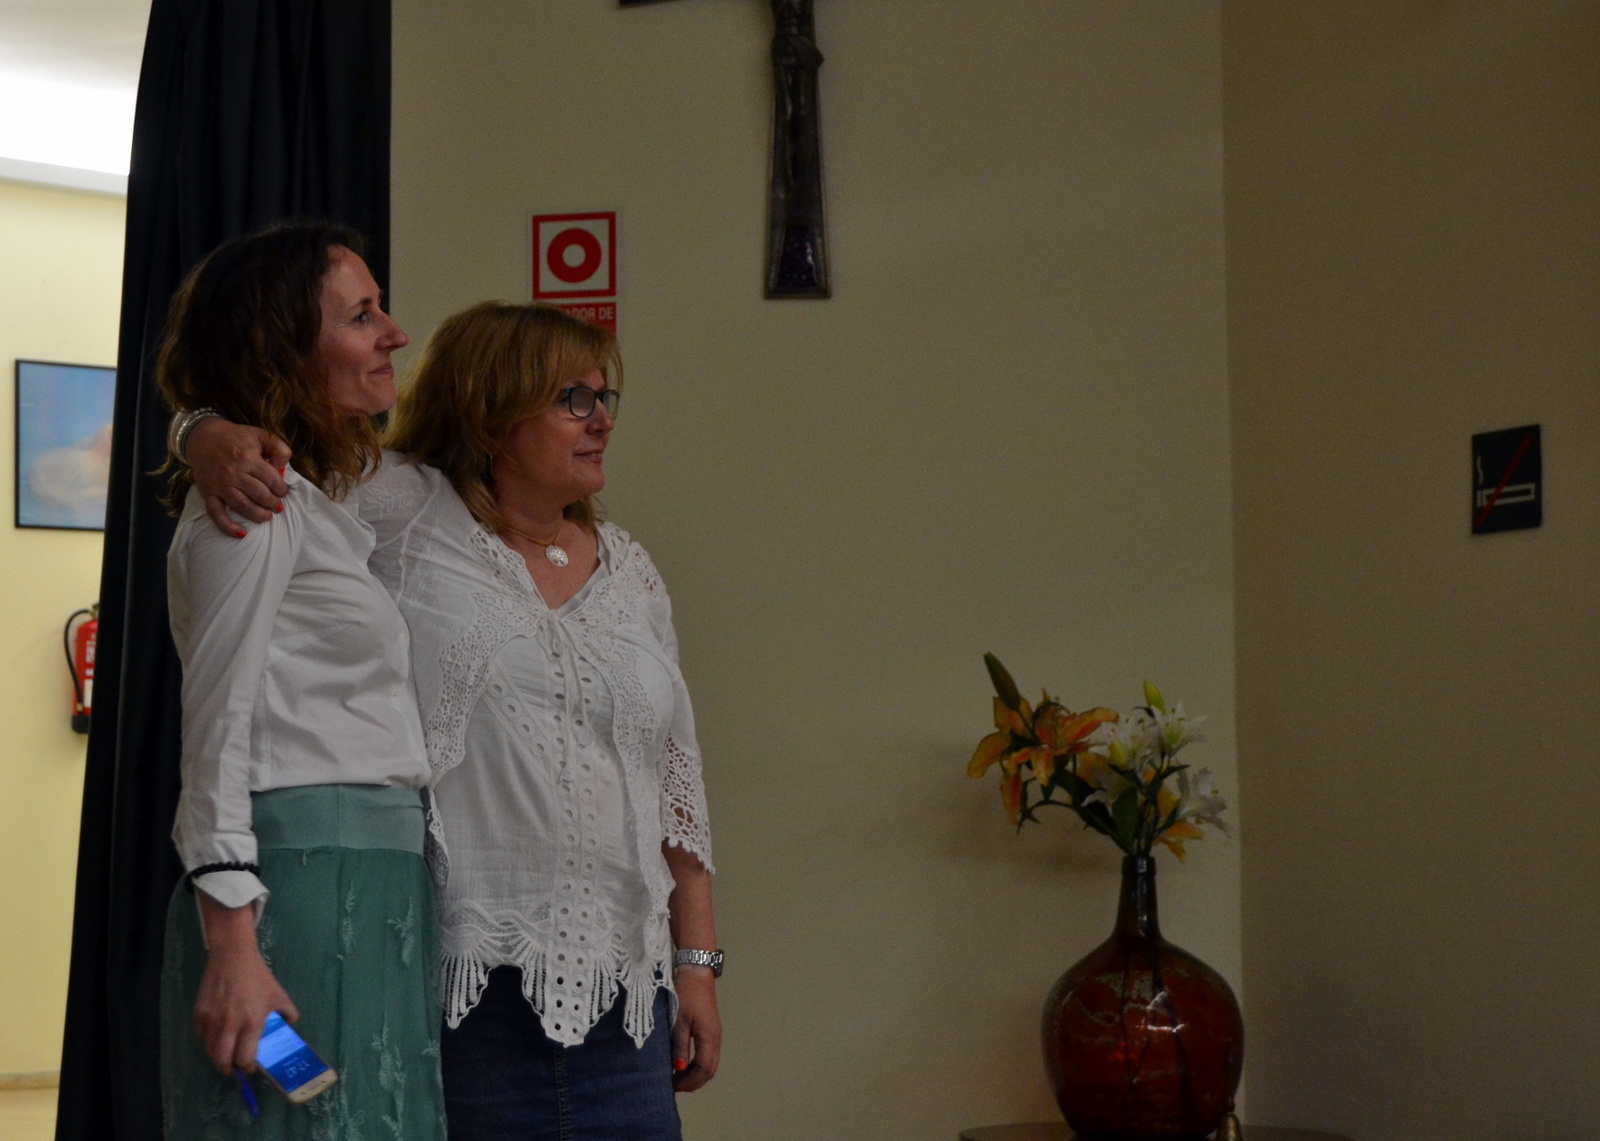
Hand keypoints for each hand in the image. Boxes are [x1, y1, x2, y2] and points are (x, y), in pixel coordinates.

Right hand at [186, 417, 291, 535]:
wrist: (203, 437)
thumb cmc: (236, 437)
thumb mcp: (260, 434)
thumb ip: (278, 447)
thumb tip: (283, 467)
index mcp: (248, 458)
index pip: (271, 480)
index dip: (281, 489)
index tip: (283, 492)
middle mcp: (233, 473)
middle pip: (259, 494)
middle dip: (272, 503)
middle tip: (278, 506)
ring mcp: (219, 485)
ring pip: (242, 506)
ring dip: (258, 515)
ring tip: (267, 517)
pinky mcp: (207, 493)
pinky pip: (216, 513)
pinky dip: (228, 526)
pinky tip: (241, 534)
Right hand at [194, 895, 298, 1074]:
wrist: (233, 956)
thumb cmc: (258, 977)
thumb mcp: (278, 995)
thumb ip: (287, 1014)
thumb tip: (289, 1028)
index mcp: (252, 1021)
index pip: (245, 1057)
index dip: (247, 1067)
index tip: (249, 1067)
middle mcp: (230, 1024)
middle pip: (222, 1060)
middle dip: (228, 1068)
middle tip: (233, 1068)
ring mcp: (212, 1019)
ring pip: (210, 1050)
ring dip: (218, 1056)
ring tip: (226, 1053)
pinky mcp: (199, 1013)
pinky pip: (202, 1036)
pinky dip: (209, 1040)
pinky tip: (218, 1035)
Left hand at [670, 968, 720, 1091]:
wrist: (696, 973)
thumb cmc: (686, 995)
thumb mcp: (679, 1021)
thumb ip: (679, 1046)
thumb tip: (678, 1069)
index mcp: (709, 1038)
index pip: (704, 1069)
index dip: (690, 1082)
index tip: (673, 1087)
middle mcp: (715, 1039)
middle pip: (710, 1070)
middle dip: (694, 1081)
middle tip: (675, 1086)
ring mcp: (714, 1034)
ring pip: (710, 1063)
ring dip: (696, 1073)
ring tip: (678, 1077)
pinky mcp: (710, 1030)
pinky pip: (707, 1054)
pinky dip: (697, 1064)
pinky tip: (684, 1063)